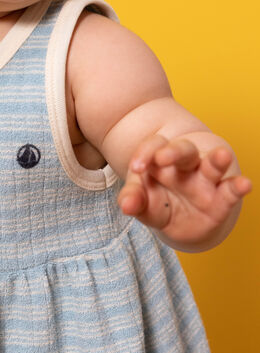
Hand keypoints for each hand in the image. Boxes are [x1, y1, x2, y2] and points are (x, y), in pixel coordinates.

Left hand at [118, 134, 251, 249]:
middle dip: (174, 151)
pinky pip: (230, 190)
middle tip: (162, 158)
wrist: (177, 224)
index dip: (144, 154)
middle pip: (182, 149)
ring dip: (217, 159)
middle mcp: (185, 165)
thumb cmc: (157, 202)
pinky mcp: (221, 200)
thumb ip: (133, 200)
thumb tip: (126, 205)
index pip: (154, 147)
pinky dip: (237, 187)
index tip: (135, 168)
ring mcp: (205, 180)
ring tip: (222, 155)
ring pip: (211, 164)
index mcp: (160, 160)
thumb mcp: (142, 202)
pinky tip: (244, 183)